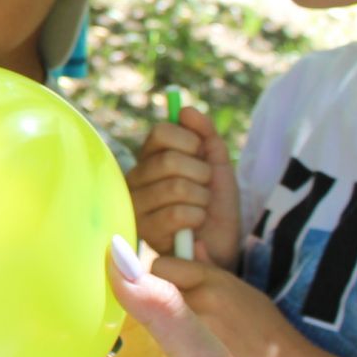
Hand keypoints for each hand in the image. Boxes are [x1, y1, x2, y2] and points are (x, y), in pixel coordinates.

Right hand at [127, 108, 241, 268]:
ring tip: (200, 209)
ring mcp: (136, 206)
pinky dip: (197, 217)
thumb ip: (205, 135)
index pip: (161, 133)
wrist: (221, 247)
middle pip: (169, 161)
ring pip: (176, 187)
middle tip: (204, 188)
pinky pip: (177, 213)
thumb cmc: (215, 207)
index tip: (201, 157)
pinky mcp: (144, 231)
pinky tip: (194, 227)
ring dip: (202, 199)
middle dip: (201, 175)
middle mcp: (135, 180)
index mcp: (149, 159)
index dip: (190, 143)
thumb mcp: (217, 166)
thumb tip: (185, 109)